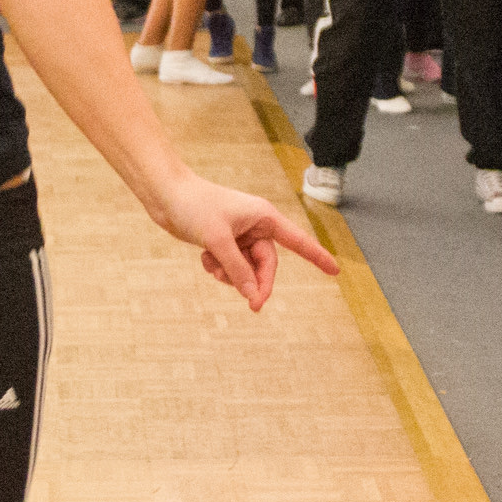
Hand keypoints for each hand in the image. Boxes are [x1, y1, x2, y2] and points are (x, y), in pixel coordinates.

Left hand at [155, 175, 338, 309]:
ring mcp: (239, 234)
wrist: (166, 194)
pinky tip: (204, 257)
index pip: (297, 241)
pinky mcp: (223, 241)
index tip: (335, 270)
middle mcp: (255, 226)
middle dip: (255, 282)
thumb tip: (252, 294)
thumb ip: (237, 269)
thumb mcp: (218, 240)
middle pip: (266, 264)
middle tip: (252, 307)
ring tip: (211, 266)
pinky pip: (230, 265)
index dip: (317, 256)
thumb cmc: (194, 206)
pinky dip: (218, 267)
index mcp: (264, 216)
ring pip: (245, 268)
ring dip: (231, 274)